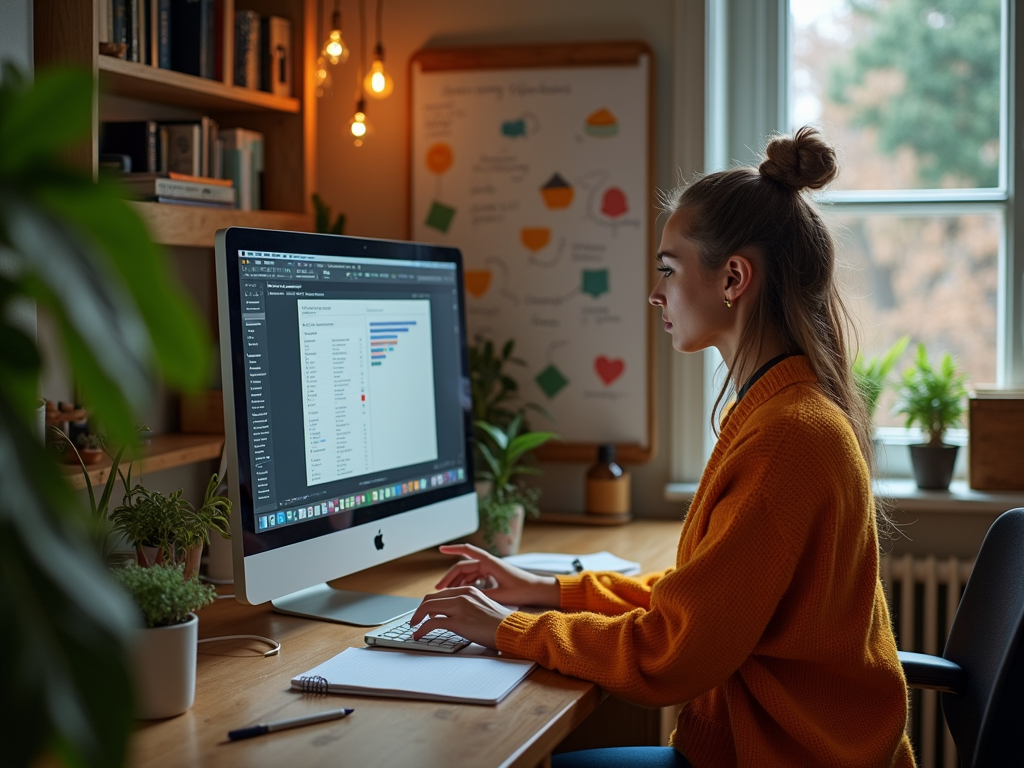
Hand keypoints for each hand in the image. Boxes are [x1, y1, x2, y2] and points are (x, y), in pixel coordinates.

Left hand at [409, 586, 511, 647]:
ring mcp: (460, 607)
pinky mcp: (458, 622)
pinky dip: (421, 630)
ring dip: (417, 618)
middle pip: (431, 598)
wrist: (512, 630)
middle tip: (415, 620)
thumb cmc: (501, 623)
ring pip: (428, 608)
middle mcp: (463, 595)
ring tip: (414, 628)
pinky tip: (419, 635)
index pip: (441, 593)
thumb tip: (455, 616)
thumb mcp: (483, 607)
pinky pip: (431, 624)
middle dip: (419, 610)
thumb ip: (468, 607)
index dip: (429, 603)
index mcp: (469, 590)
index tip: (424, 613)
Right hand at [434, 543, 559, 607]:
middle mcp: (489, 563)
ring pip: (467, 573)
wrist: (538, 590)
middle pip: (463, 567)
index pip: (467, 552)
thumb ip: (483, 595)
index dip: (452, 549)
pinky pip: (474, 577)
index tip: (440, 549)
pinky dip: (465, 584)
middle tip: (437, 589)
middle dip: (449, 577)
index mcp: (490, 563)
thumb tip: (465, 599)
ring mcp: (490, 569)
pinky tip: (458, 593)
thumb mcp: (501, 595)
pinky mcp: (493, 576)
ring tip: (445, 593)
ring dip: (456, 581)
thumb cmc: (523, 590)